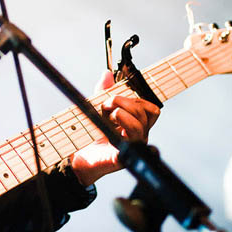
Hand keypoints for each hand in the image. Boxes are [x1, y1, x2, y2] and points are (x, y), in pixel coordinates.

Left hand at [70, 71, 160, 185]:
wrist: (80, 155)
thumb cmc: (93, 133)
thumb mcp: (98, 107)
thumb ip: (103, 90)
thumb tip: (107, 73)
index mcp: (138, 123)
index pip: (152, 110)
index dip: (138, 100)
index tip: (117, 97)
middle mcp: (139, 135)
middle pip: (144, 114)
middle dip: (124, 102)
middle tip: (106, 104)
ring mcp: (132, 147)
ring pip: (139, 126)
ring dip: (121, 114)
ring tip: (107, 115)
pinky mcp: (122, 158)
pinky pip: (131, 144)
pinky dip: (122, 131)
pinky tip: (111, 127)